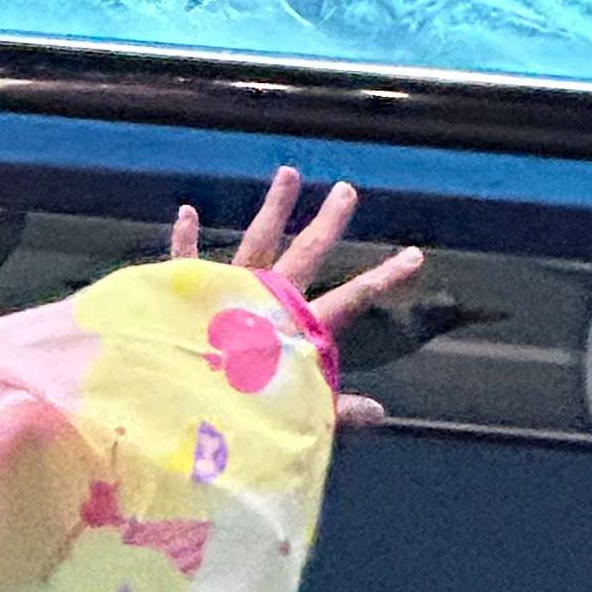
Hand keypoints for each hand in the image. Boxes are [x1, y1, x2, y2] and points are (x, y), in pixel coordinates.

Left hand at [169, 165, 423, 431]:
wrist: (177, 407)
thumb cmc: (240, 419)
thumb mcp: (300, 417)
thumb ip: (337, 411)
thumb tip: (381, 413)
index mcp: (296, 329)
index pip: (352, 298)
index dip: (385, 277)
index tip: (414, 255)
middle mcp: (264, 302)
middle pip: (305, 254)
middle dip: (328, 223)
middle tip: (347, 191)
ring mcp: (224, 292)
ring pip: (256, 241)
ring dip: (274, 207)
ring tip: (289, 172)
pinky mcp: (185, 295)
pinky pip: (185, 261)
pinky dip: (185, 238)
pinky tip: (187, 211)